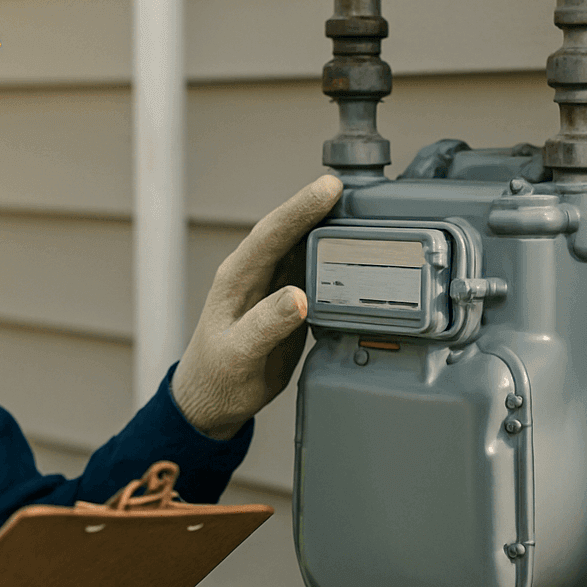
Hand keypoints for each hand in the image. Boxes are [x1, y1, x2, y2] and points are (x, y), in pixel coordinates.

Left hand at [172, 175, 342, 438]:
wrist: (214, 399)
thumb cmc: (216, 376)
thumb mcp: (238, 355)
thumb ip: (265, 326)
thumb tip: (298, 298)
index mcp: (238, 276)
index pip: (271, 232)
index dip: (301, 208)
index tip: (330, 188)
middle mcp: (258, 272)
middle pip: (294, 230)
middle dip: (325, 205)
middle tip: (363, 189)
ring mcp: (277, 285)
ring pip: (309, 246)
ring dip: (337, 228)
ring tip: (372, 210)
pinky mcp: (294, 302)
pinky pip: (320, 271)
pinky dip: (342, 258)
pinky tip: (364, 251)